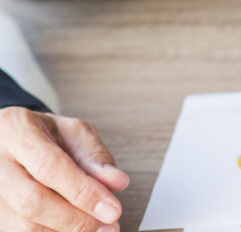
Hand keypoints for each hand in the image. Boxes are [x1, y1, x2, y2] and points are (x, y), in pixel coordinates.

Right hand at [0, 107, 129, 230]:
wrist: (9, 141)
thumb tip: (117, 182)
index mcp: (16, 131)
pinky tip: (72, 230)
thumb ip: (94, 156)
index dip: (83, 192)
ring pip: (21, 226)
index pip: (49, 166)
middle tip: (109, 226)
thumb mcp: (73, 132)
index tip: (113, 209)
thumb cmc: (44, 136)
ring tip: (96, 228)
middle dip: (75, 219)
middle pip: (31, 201)